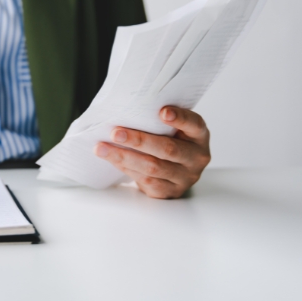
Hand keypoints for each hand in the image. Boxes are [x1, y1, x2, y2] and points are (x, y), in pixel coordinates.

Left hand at [94, 106, 210, 198]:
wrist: (175, 170)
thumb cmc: (169, 140)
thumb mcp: (172, 128)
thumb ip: (158, 120)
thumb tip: (126, 110)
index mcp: (199, 136)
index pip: (194, 124)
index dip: (180, 118)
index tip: (162, 112)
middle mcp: (196, 157)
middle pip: (168, 149)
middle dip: (138, 140)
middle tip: (115, 133)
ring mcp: (185, 177)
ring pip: (153, 167)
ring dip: (124, 157)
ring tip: (102, 148)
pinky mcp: (170, 191)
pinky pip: (146, 180)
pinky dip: (125, 168)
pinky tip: (112, 159)